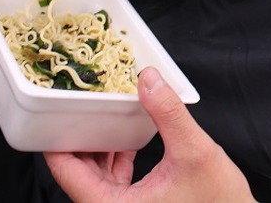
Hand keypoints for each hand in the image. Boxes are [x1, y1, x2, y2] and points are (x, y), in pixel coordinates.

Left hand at [44, 67, 255, 201]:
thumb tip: (148, 79)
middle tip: (79, 104)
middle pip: (76, 172)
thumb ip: (169, 113)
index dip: (56, 140)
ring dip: (96, 147)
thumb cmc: (218, 201)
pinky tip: (124, 137)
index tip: (52, 111)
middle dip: (78, 137)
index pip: (66, 173)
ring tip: (101, 115)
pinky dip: (113, 158)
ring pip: (93, 176)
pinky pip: (111, 181)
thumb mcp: (195, 151)